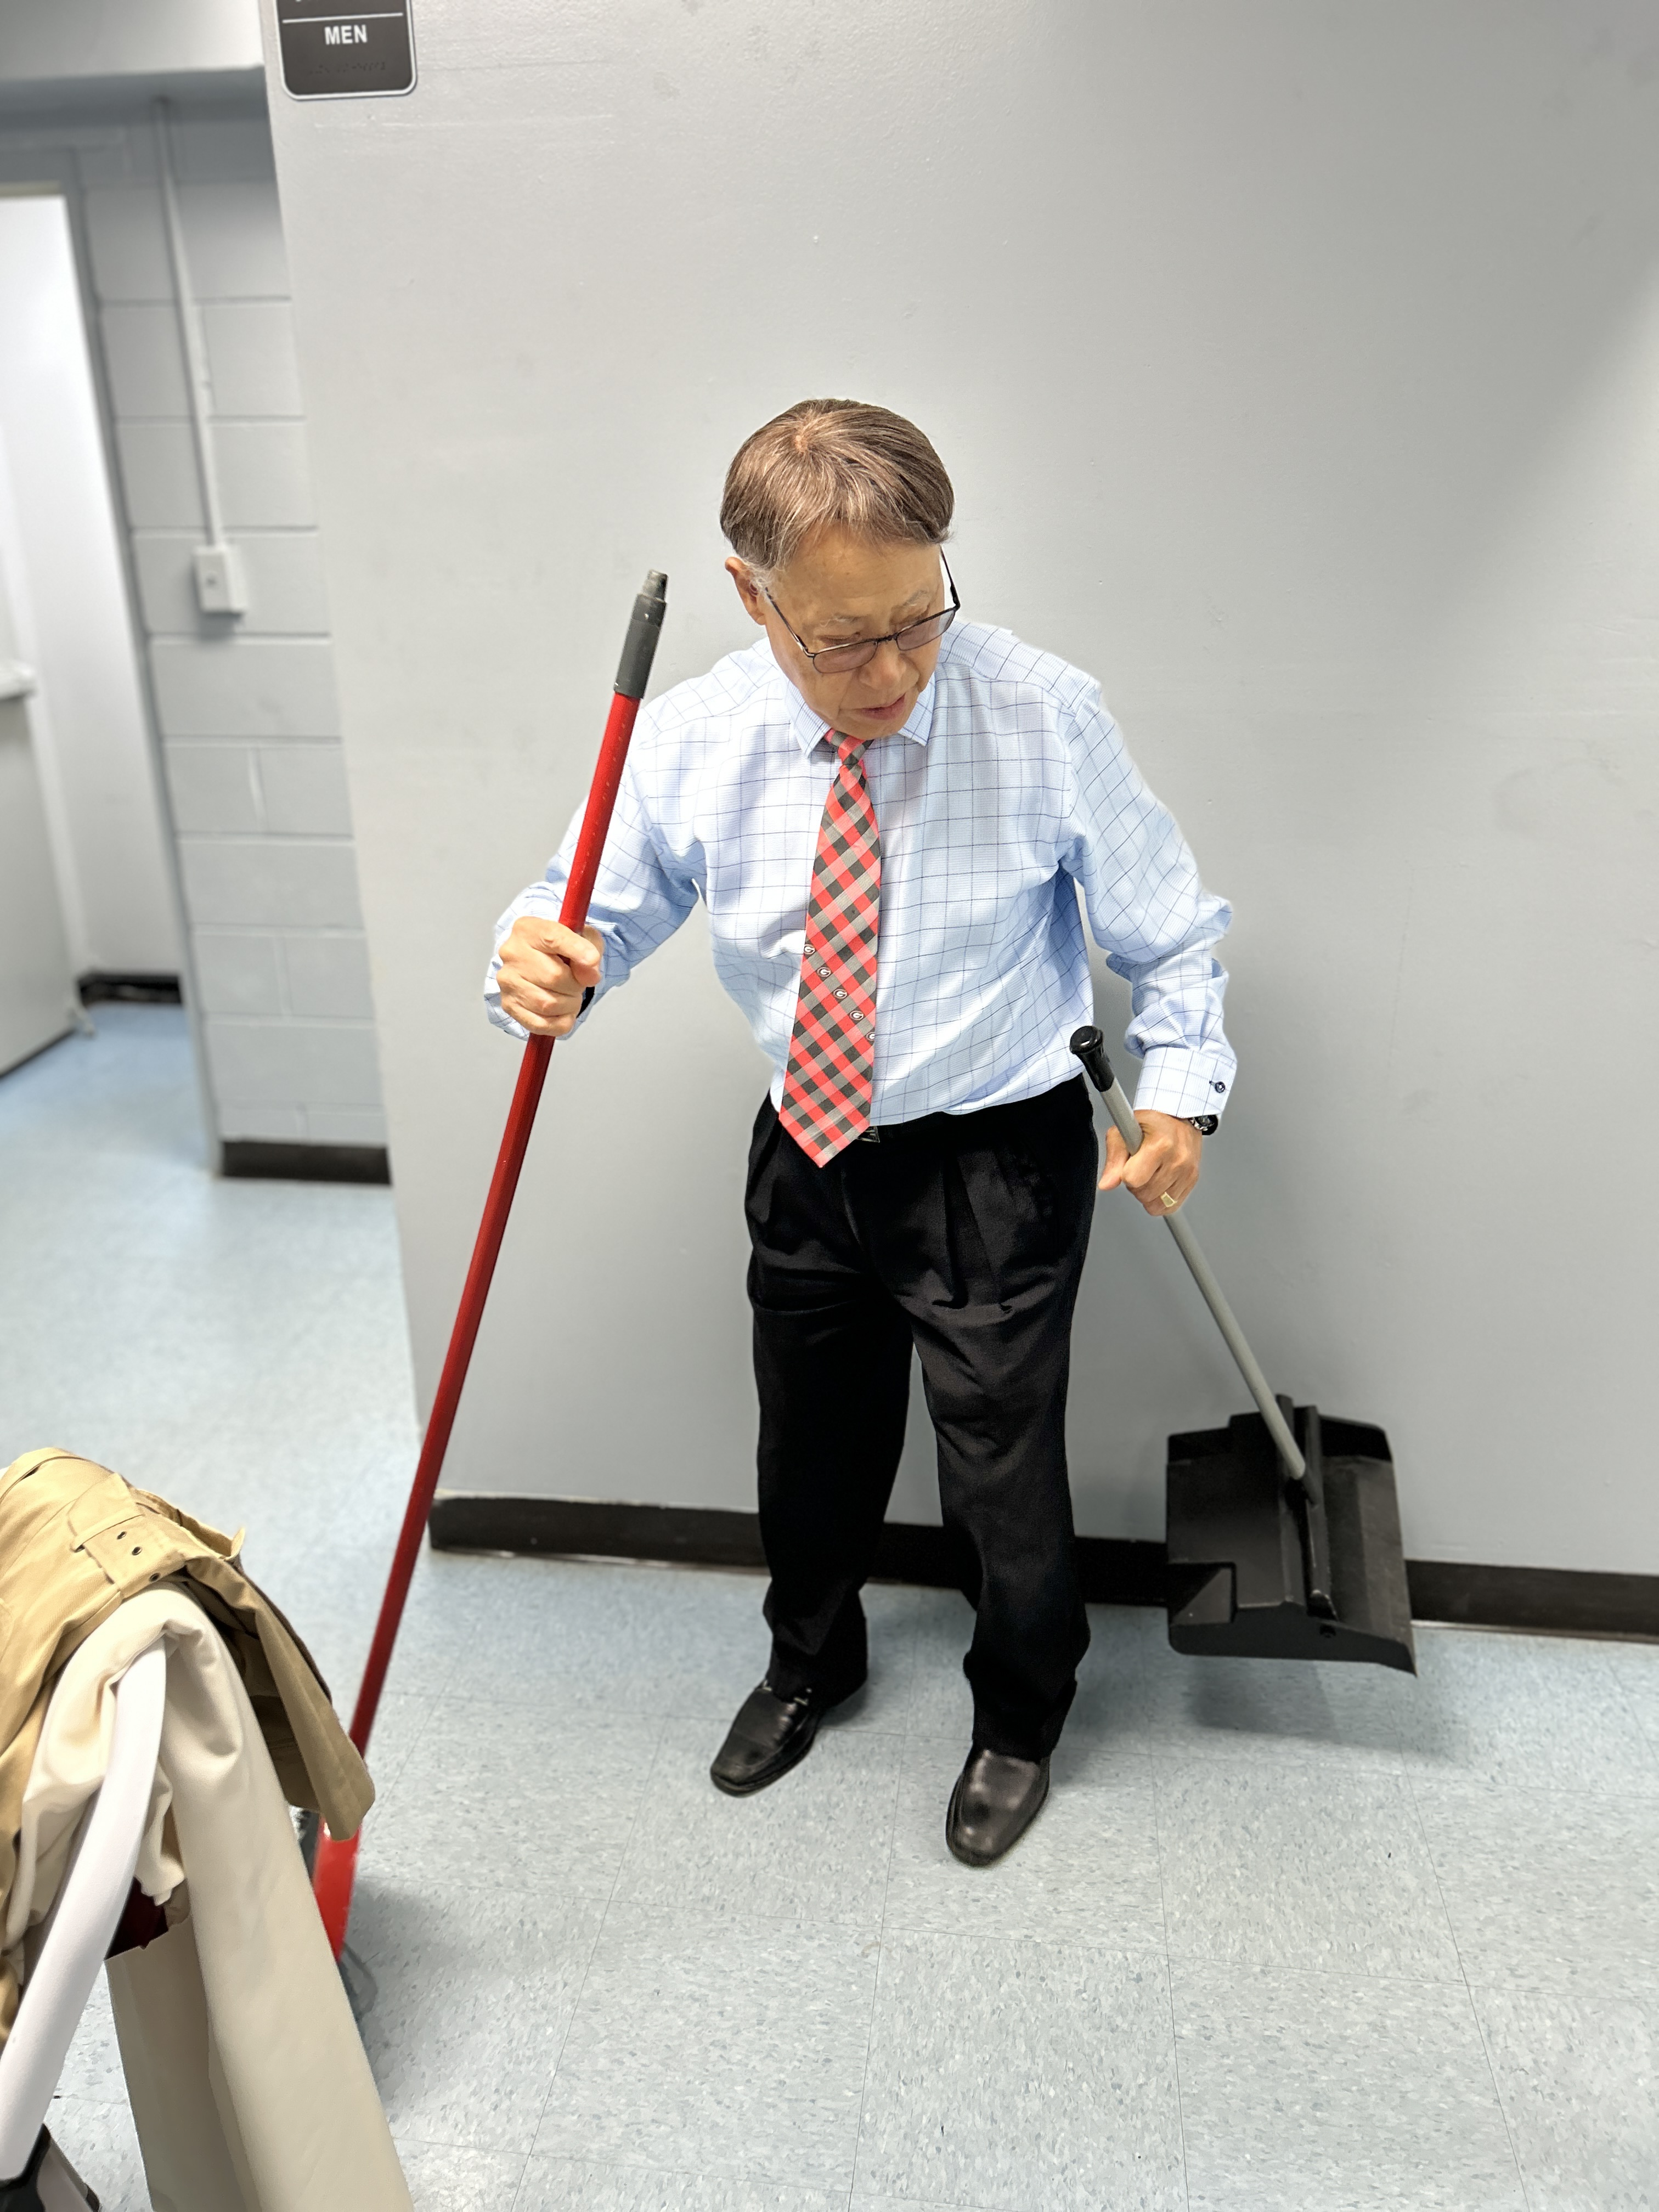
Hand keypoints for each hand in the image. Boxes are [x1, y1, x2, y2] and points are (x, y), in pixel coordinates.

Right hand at [495, 917, 603, 1036]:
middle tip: (578, 982)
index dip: (576, 951)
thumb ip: (591, 950)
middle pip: (553, 976)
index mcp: (528, 929)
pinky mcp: (509, 1004)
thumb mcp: (582, 938)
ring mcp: (507, 980)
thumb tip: (589, 976)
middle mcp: (512, 953)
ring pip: (547, 1004)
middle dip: (576, 985)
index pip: (553, 938)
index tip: (592, 960)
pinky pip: (540, 1024)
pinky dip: (560, 1023)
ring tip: (570, 996)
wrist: (539, 960)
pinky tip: (563, 1012)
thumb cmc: (560, 948)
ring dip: (569, 1005)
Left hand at [1098, 1110, 1201, 1214]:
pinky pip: (1170, 1206)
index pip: (1133, 1179)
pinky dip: (1161, 1200)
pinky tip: (1159, 1184)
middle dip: (1136, 1185)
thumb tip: (1106, 1184)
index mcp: (1160, 1145)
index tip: (1130, 1164)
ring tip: (1151, 1173)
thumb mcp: (1123, 1132)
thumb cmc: (1151, 1122)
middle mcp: (1177, 1160)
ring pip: (1157, 1203)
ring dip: (1149, 1193)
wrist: (1179, 1116)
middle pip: (1144, 1193)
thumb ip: (1114, 1160)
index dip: (1126, 1175)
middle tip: (1140, 1167)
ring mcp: (1187, 1172)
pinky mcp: (1192, 1180)